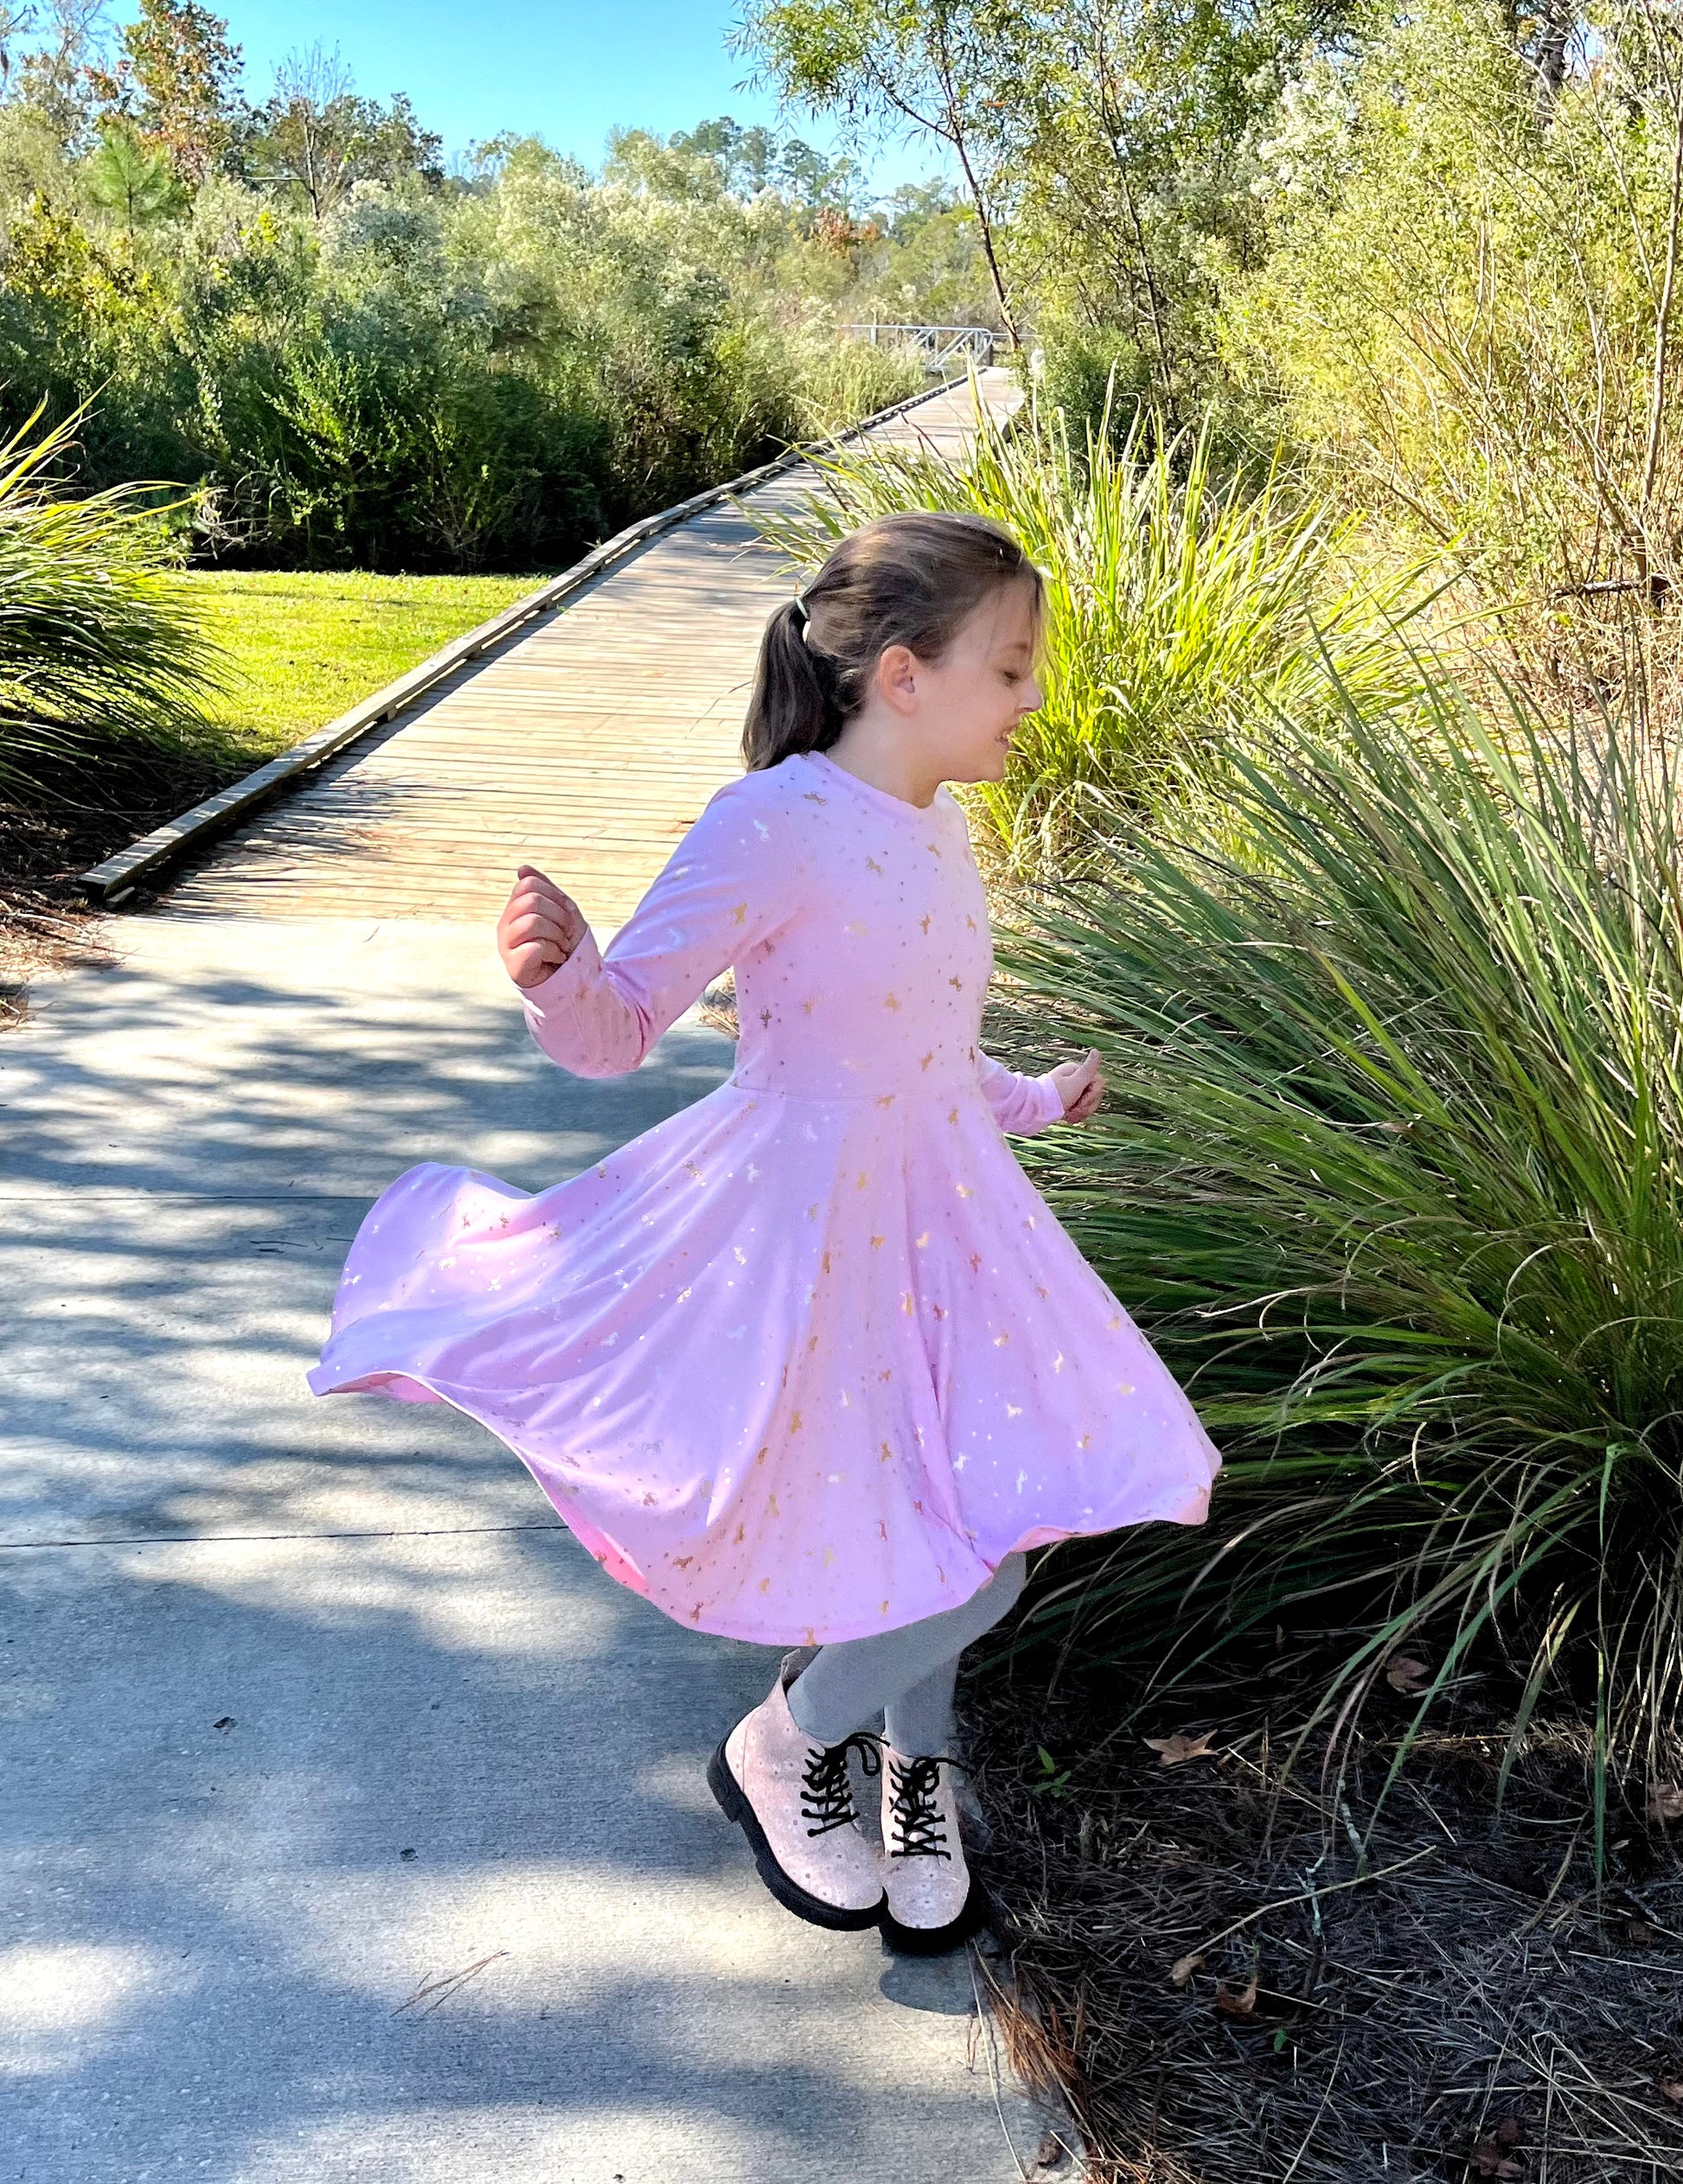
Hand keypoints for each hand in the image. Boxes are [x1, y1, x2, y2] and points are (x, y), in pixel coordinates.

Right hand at [498, 865, 586, 989]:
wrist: (570, 978)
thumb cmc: (564, 944)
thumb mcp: (561, 910)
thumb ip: (544, 889)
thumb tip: (522, 868)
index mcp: (515, 909)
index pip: (529, 883)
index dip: (555, 895)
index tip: (566, 914)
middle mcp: (505, 924)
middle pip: (531, 900)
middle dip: (558, 916)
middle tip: (565, 934)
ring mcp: (506, 945)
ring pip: (532, 922)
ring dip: (557, 936)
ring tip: (560, 947)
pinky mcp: (512, 965)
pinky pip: (535, 947)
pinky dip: (553, 952)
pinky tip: (554, 959)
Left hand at [1050, 1048, 1103, 1123]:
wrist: (1034, 1110)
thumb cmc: (1054, 1096)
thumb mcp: (1075, 1083)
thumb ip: (1088, 1070)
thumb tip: (1096, 1050)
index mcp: (1075, 1071)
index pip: (1098, 1083)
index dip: (1093, 1094)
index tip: (1081, 1100)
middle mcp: (1074, 1078)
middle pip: (1094, 1095)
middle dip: (1086, 1106)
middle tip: (1073, 1110)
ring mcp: (1071, 1090)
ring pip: (1088, 1104)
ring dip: (1081, 1112)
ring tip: (1068, 1116)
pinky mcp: (1067, 1101)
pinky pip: (1080, 1110)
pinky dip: (1075, 1115)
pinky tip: (1067, 1118)